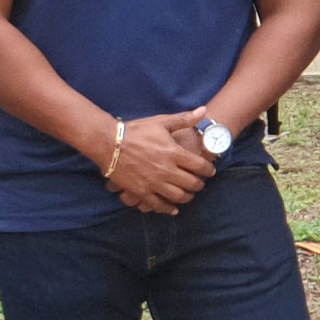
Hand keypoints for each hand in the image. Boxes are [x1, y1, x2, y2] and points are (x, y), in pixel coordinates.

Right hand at [100, 112, 214, 213]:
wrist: (109, 143)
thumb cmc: (136, 131)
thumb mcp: (161, 122)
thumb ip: (184, 119)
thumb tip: (204, 111)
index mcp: (174, 153)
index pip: (200, 166)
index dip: (208, 170)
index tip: (210, 171)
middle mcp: (167, 170)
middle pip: (192, 184)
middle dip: (199, 184)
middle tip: (200, 183)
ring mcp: (154, 183)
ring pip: (178, 196)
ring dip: (187, 197)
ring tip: (188, 194)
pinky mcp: (141, 191)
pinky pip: (158, 204)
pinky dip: (168, 208)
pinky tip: (173, 209)